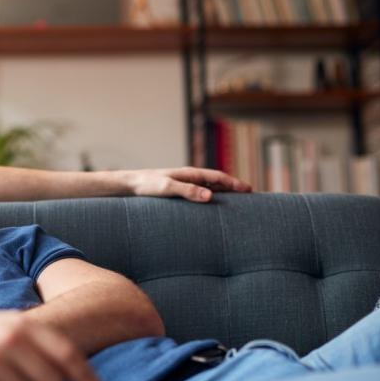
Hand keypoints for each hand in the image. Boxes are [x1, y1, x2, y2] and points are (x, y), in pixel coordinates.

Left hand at [125, 167, 251, 202]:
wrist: (129, 185)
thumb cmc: (146, 186)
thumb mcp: (167, 189)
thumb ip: (188, 191)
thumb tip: (210, 197)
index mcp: (190, 174)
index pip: (218, 177)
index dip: (234, 183)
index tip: (249, 190)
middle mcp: (188, 177)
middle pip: (216, 181)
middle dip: (233, 187)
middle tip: (250, 196)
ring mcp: (183, 183)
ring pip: (208, 187)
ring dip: (222, 192)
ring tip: (236, 202)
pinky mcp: (176, 191)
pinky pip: (198, 193)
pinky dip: (209, 197)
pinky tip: (210, 207)